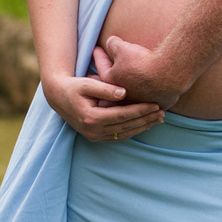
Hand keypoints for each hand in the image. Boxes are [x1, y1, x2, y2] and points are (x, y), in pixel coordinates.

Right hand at [42, 69, 164, 141]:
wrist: (58, 97)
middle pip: (126, 126)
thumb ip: (105, 88)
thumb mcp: (87, 84)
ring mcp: (94, 136)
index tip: (156, 104)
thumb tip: (124, 92)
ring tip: (159, 119)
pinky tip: (145, 125)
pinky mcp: (96, 137)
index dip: (141, 110)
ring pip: (124, 134)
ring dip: (143, 127)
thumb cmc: (74, 87)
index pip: (123, 115)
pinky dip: (133, 131)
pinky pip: (119, 136)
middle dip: (146, 120)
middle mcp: (93, 131)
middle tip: (163, 113)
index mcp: (92, 118)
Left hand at [94, 36, 184, 110]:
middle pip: (114, 86)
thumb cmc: (143, 62)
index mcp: (112, 82)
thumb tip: (110, 42)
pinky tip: (151, 94)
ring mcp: (141, 102)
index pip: (101, 66)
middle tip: (106, 71)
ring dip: (130, 90)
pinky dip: (150, 96)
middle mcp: (124, 96)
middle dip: (110, 78)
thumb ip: (113, 44)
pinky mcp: (160, 104)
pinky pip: (153, 100)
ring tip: (129, 84)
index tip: (96, 48)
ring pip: (133, 96)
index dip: (99, 55)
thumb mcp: (123, 48)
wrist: (168, 74)